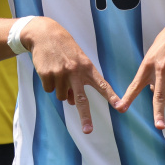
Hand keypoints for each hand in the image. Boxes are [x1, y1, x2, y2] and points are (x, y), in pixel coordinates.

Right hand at [21, 17, 120, 133]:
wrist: (44, 34)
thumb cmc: (65, 49)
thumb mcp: (76, 62)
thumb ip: (78, 82)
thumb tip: (72, 103)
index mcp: (87, 67)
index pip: (102, 84)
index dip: (111, 96)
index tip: (120, 106)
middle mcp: (75, 71)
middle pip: (81, 99)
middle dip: (85, 116)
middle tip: (88, 131)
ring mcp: (60, 74)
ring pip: (62, 97)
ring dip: (61, 90)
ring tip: (59, 73)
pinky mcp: (47, 74)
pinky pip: (49, 90)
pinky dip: (49, 84)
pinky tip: (49, 71)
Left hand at [117, 16, 164, 129]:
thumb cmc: (162, 49)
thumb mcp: (150, 59)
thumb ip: (148, 78)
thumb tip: (154, 95)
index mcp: (147, 65)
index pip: (135, 85)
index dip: (128, 98)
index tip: (121, 108)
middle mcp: (160, 67)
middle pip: (159, 97)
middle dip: (159, 114)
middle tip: (160, 126)